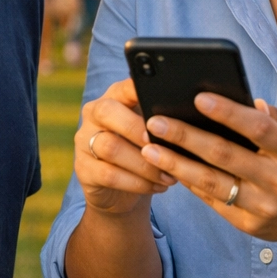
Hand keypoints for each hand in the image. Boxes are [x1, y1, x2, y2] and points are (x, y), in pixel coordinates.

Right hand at [73, 79, 175, 217]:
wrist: (121, 191)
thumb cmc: (143, 151)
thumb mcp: (151, 131)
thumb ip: (162, 119)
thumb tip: (192, 114)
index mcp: (114, 96)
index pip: (124, 86)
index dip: (139, 89)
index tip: (161, 98)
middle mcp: (94, 114)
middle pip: (108, 112)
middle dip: (137, 128)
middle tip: (164, 143)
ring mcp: (84, 141)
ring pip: (111, 147)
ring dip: (144, 163)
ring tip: (169, 174)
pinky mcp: (84, 169)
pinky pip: (109, 174)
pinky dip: (138, 182)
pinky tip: (158, 186)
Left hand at [140, 93, 276, 259]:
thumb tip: (249, 103)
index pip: (258, 128)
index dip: (228, 112)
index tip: (199, 97)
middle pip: (225, 156)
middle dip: (186, 137)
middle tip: (155, 121)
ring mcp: (263, 206)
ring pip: (212, 183)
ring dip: (176, 165)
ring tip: (150, 148)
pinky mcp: (250, 225)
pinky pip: (213, 201)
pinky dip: (190, 184)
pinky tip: (169, 169)